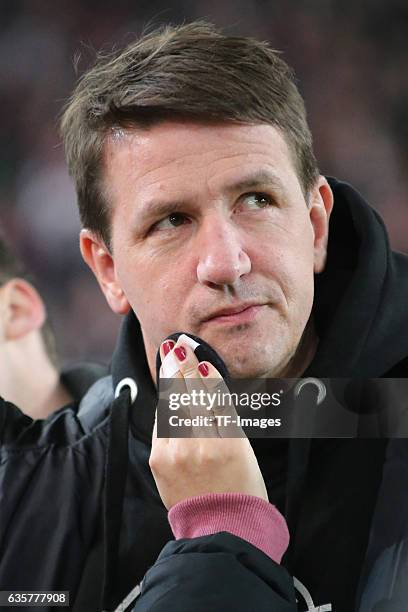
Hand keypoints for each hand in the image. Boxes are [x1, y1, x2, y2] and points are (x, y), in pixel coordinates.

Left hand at [149, 336, 267, 508]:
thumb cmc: (242, 488)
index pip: (212, 396)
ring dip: (170, 382)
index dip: (202, 371)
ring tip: (170, 359)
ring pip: (170, 406)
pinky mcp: (159, 461)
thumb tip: (208, 387)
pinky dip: (165, 409)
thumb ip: (224, 418)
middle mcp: (199, 445)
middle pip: (187, 396)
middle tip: (176, 345)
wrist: (221, 528)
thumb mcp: (244, 449)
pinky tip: (167, 393)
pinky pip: (161, 426)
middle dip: (181, 367)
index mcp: (227, 441)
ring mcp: (175, 453)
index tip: (196, 353)